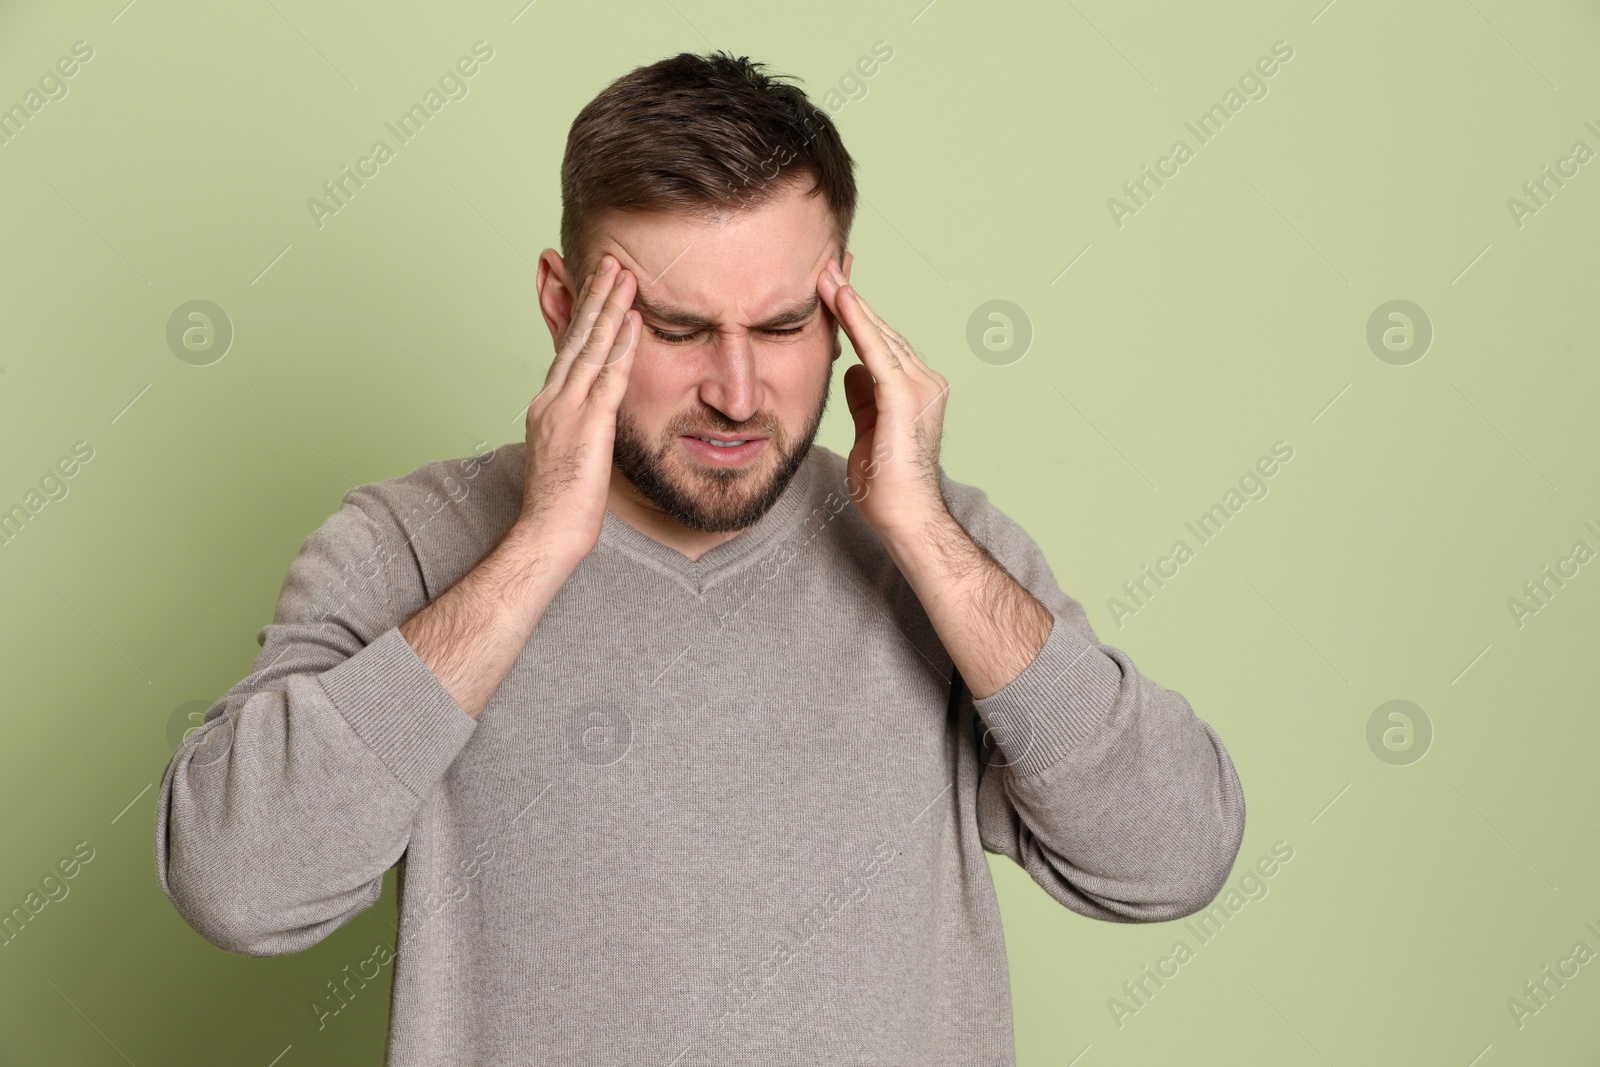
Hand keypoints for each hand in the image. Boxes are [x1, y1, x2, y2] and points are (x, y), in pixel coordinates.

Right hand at [518, 254, 640, 561]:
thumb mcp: (566, 458)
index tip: (595, 286)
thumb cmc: (559, 508)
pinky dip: (622, 344)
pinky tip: (634, 319)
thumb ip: (577, 430)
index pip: (568, 349)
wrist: (546, 534)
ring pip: (591, 347)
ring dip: (610, 307)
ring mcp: (567, 410)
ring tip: (624, 273)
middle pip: (576, 337)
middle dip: (594, 296)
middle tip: (610, 260)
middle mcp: (552, 399)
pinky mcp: (587, 425)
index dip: (582, 315)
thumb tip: (591, 420)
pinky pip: (609, 376)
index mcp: (547, 406)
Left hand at [816, 259, 949, 537]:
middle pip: (881, 332)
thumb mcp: (868, 430)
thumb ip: (864, 398)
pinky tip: (840, 299)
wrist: (905, 516)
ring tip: (825, 274)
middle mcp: (925, 381)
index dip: (857, 316)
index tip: (832, 288)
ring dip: (851, 303)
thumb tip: (852, 370)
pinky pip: (876, 351)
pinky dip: (857, 322)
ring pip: (879, 335)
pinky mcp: (906, 396)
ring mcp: (920, 386)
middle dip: (851, 300)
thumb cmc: (886, 485)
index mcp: (916, 390)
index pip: (881, 344)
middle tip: (825, 267)